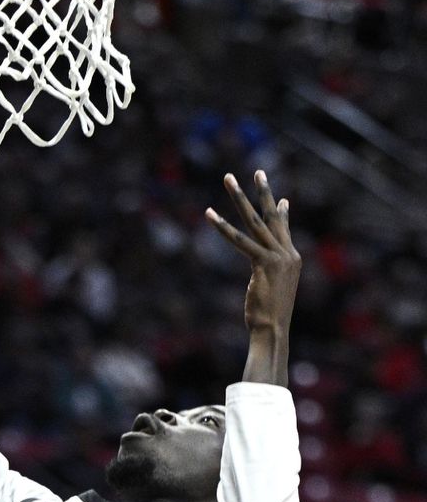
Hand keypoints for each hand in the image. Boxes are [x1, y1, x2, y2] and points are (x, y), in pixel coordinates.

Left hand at [205, 170, 300, 385]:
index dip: (281, 212)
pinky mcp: (264, 264)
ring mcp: (278, 257)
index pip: (284, 229)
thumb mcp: (273, 289)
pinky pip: (239, 240)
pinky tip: (209, 214)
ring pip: (255, 221)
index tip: (281, 198)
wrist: (273, 330)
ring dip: (240, 198)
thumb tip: (265, 271)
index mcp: (292, 260)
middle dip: (263, 192)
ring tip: (229, 179)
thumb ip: (271, 274)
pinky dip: (222, 226)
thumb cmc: (269, 316)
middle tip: (257, 171)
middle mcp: (288, 254)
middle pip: (272, 216)